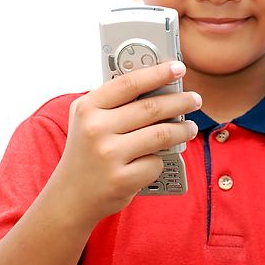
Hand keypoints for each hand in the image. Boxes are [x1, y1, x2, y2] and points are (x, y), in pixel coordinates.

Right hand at [45, 60, 200, 228]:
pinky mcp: (121, 179)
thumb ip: (115, 102)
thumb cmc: (87, 152)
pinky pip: (156, 163)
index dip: (157, 73)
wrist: (70, 196)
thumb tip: (159, 84)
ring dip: (183, 130)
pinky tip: (158, 158)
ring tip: (190, 127)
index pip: (129, 83)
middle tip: (194, 99)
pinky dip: (161, 160)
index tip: (178, 68)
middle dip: (180, 101)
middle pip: (151, 108)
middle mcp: (96, 129)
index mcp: (87, 107)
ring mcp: (108, 155)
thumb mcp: (88, 120)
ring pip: (161, 135)